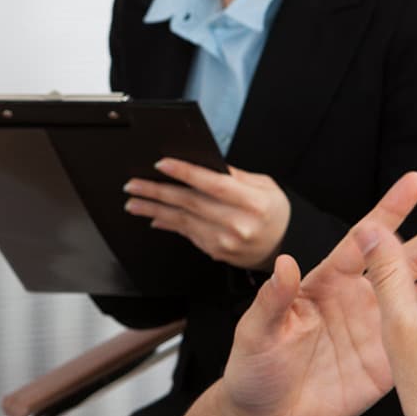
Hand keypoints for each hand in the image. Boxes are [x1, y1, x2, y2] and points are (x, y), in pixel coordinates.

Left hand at [124, 160, 290, 269]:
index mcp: (253, 202)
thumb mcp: (264, 185)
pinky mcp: (215, 251)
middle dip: (157, 192)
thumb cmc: (273, 211)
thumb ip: (234, 175)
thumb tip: (201, 164)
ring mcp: (225, 241)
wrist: (283, 245)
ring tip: (133, 202)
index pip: (212, 184)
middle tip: (133, 185)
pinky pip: (186, 234)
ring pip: (182, 222)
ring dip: (153, 210)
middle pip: (190, 204)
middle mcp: (238, 224)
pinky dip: (168, 224)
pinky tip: (153, 217)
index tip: (161, 164)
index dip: (185, 173)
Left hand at [213, 174, 416, 415]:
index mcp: (327, 282)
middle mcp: (361, 298)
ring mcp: (381, 328)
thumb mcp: (256, 333)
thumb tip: (283, 263)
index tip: (416, 182)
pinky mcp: (393, 361)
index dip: (390, 212)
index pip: (364, 240)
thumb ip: (273, 300)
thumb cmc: (254, 369)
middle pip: (407, 259)